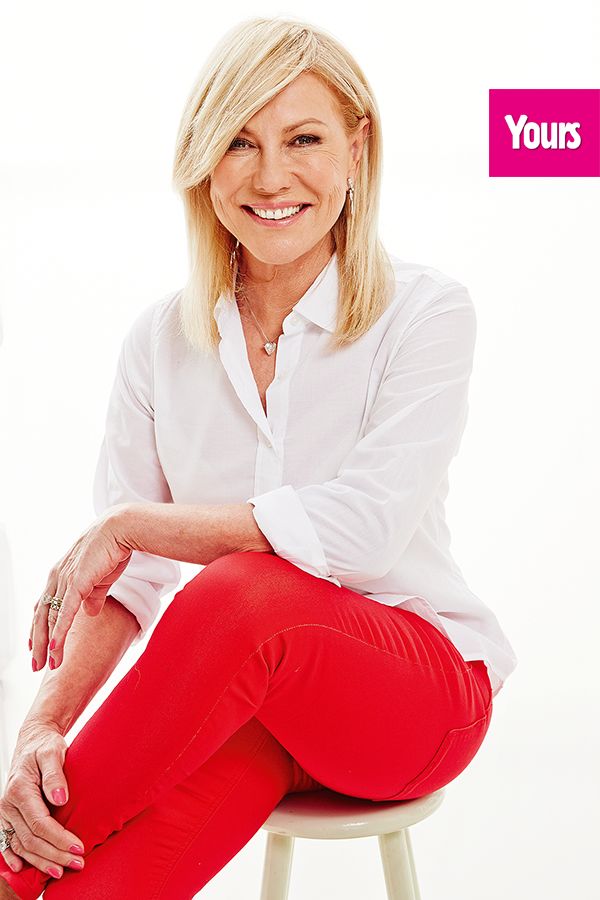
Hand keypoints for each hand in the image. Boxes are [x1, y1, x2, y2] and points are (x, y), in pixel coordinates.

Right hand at [0, 723, 84, 878]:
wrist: (33, 740)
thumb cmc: (45, 745)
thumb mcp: (53, 752)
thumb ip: (55, 774)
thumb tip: (61, 798)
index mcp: (20, 789)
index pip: (40, 823)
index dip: (59, 838)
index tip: (79, 847)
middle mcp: (9, 804)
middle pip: (31, 839)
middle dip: (54, 854)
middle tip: (77, 864)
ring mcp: (6, 812)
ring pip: (21, 844)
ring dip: (40, 861)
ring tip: (60, 871)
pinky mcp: (8, 815)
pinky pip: (9, 840)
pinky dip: (14, 856)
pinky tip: (22, 868)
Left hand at [30, 505, 132, 670]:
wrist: (120, 531)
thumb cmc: (111, 550)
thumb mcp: (100, 579)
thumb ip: (93, 597)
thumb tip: (90, 613)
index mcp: (60, 575)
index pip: (43, 607)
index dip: (38, 628)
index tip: (36, 647)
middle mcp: (56, 578)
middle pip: (41, 617)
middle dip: (37, 644)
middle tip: (36, 665)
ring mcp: (64, 581)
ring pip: (50, 619)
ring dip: (48, 644)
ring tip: (48, 664)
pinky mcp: (76, 583)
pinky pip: (64, 613)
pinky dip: (58, 632)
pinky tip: (56, 648)